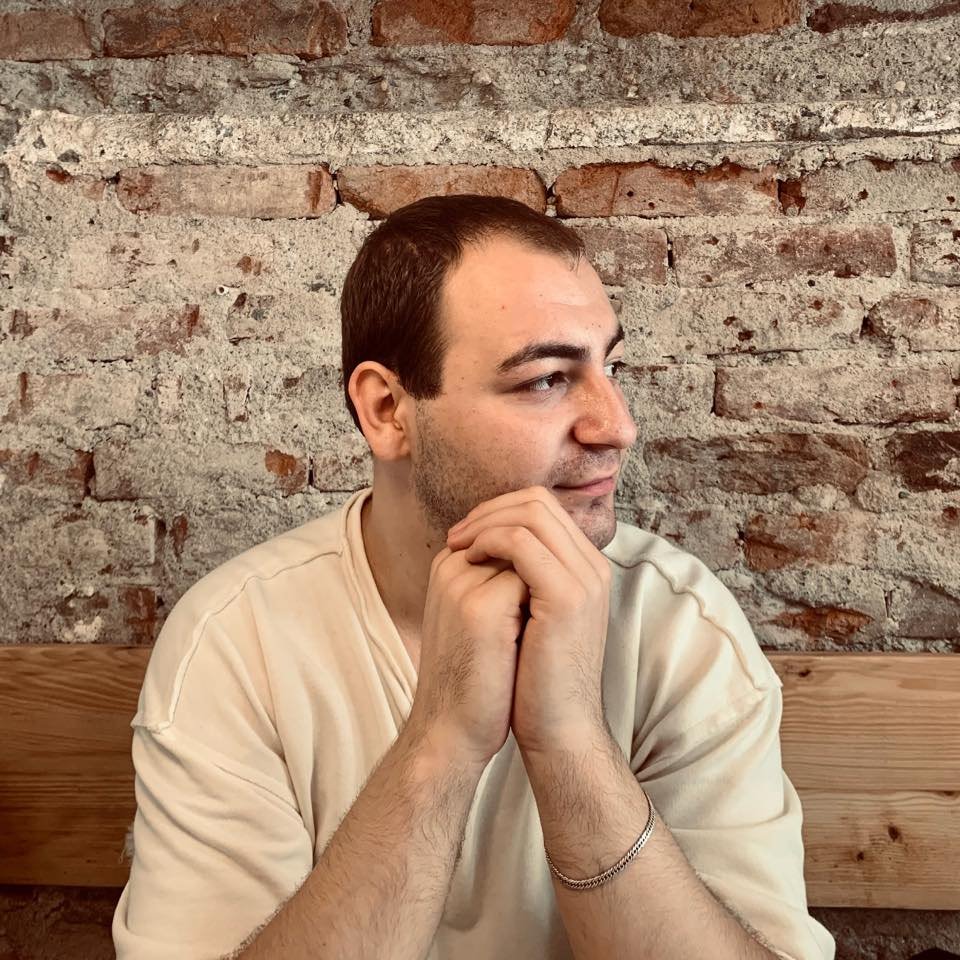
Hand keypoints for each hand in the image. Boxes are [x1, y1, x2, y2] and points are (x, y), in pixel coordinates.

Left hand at [446, 486, 610, 756]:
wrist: (558, 728)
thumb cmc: (536, 677)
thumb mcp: (530, 616)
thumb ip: (521, 578)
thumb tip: (487, 546)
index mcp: (586, 568)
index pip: (543, 507)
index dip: (499, 511)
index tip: (466, 535)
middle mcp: (592, 566)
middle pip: (538, 501)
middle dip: (490, 510)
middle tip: (458, 536)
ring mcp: (584, 579)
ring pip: (530, 513)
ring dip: (485, 523)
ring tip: (458, 548)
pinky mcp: (567, 597)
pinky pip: (521, 543)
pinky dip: (488, 543)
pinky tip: (468, 562)